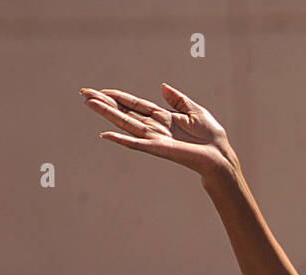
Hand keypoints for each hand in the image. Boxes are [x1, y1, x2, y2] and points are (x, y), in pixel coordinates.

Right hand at [79, 83, 236, 179]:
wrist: (221, 156)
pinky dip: (121, 140)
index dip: (119, 97)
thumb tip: (162, 86)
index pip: (136, 105)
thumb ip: (178, 100)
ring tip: (89, 103)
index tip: (101, 91)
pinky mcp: (159, 149)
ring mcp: (155, 139)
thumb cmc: (212, 137)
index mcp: (164, 118)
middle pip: (126, 113)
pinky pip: (136, 144)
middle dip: (106, 103)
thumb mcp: (195, 111)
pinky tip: (105, 135)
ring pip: (126, 124)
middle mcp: (156, 128)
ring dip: (108, 114)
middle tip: (85, 94)